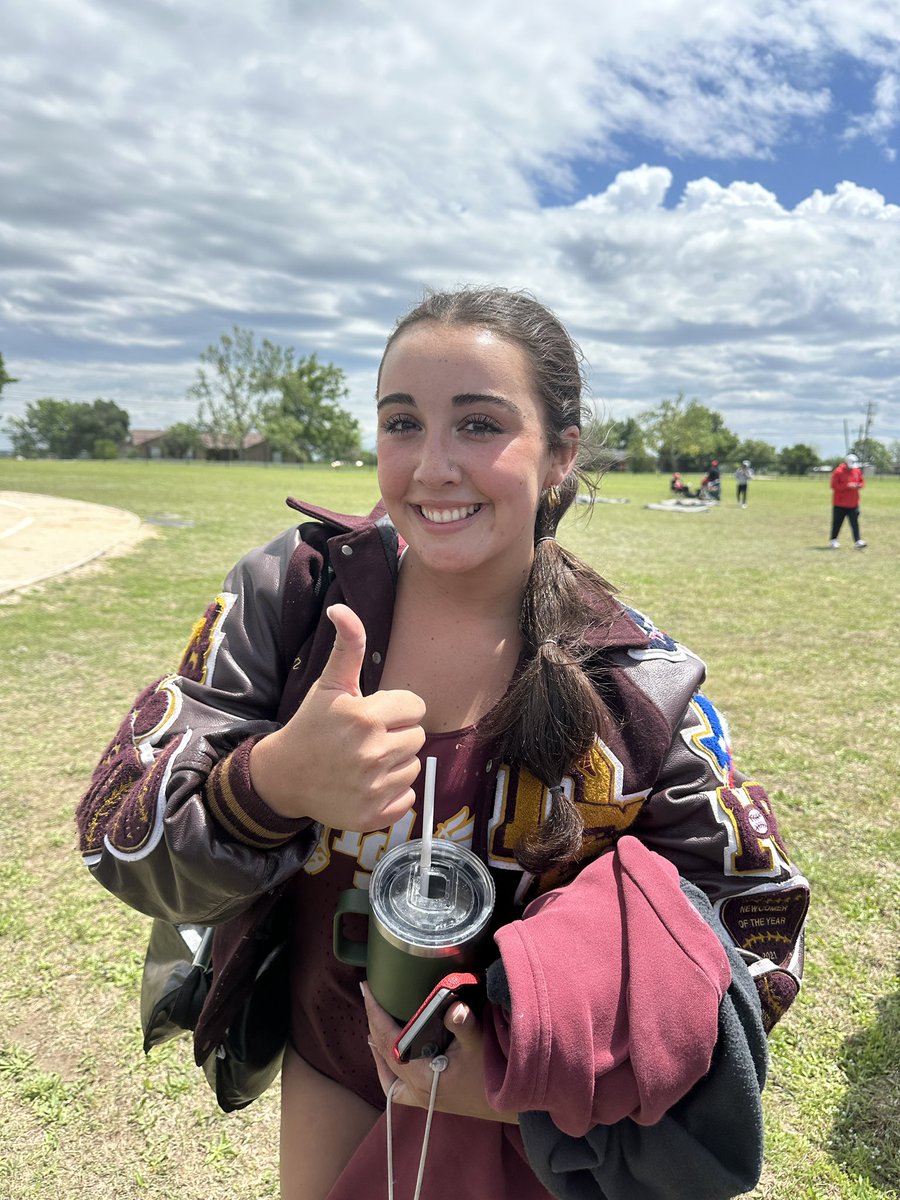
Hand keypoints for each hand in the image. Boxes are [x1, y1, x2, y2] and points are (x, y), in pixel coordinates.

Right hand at [250, 604, 425, 827]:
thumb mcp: (330, 684)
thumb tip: (342, 608)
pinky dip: (392, 793)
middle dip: (396, 735)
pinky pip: (407, 798)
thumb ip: (348, 646)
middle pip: (418, 737)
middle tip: (367, 739)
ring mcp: (373, 787)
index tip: (373, 715)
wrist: (285, 776)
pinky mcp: (373, 815)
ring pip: (414, 766)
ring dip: (396, 764)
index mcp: (365, 716)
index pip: (416, 707)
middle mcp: (372, 752)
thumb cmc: (312, 725)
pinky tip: (367, 785)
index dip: (396, 709)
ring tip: (365, 761)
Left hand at [362, 983, 517, 1123]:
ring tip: (373, 1027)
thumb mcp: (479, 1045)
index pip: (387, 1040)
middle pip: (383, 1053)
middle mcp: (415, 1090)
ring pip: (387, 1074)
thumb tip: (453, 1007)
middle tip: (368, 997)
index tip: (366, 990)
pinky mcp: (429, 1100)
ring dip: (378, 1049)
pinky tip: (391, 1060)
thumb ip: (464, 1025)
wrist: (508, 1104)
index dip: (375, 1013)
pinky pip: (398, 1088)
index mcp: (420, 1076)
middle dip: (373, 1023)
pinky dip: (389, 1071)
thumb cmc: (492, 1074)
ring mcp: (421, 1098)